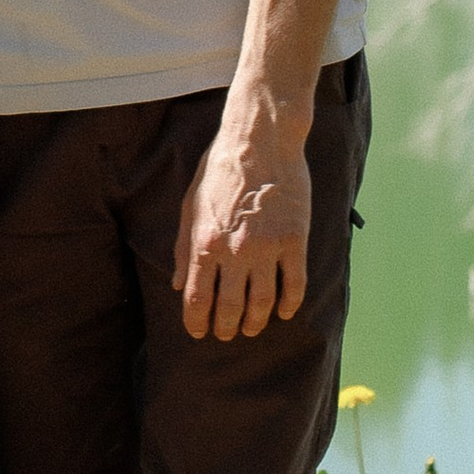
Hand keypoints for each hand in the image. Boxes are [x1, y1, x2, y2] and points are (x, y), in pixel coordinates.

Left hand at [174, 99, 310, 340]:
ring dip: (256, 323)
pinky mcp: (294, 240)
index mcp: (205, 242)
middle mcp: (235, 250)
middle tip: (226, 334)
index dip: (197, 322)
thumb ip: (183, 247)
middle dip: (226, 328)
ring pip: (263, 303)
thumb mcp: (190, 205)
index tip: (198, 333)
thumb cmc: (221, 169)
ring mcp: (267, 247)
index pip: (197, 299)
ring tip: (252, 328)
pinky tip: (283, 312)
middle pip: (230, 308)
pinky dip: (288, 305)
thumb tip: (178, 284)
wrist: (260, 138)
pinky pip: (294, 284)